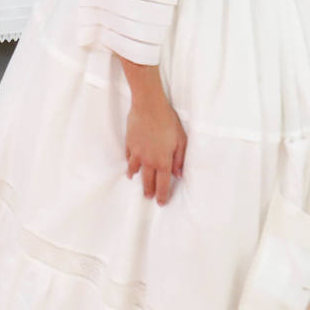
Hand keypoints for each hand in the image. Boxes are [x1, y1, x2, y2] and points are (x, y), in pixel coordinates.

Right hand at [125, 88, 186, 205]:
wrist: (149, 106)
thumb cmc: (168, 121)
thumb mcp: (181, 140)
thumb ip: (179, 159)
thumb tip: (178, 174)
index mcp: (163, 161)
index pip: (162, 184)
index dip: (162, 195)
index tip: (161, 202)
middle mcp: (148, 160)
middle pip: (147, 181)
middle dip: (148, 190)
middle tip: (148, 197)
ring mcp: (137, 153)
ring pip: (134, 170)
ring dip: (135, 176)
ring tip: (134, 179)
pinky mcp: (129, 143)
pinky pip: (128, 156)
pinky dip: (129, 162)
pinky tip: (130, 163)